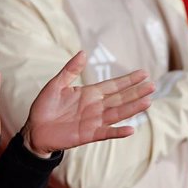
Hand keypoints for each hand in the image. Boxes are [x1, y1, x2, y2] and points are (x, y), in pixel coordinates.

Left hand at [22, 51, 154, 156]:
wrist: (34, 129)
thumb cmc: (44, 107)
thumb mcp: (56, 84)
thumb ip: (70, 70)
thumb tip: (83, 52)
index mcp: (89, 94)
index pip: (113, 85)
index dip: (127, 80)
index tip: (143, 73)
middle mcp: (95, 107)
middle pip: (120, 98)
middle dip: (136, 92)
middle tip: (153, 85)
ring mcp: (93, 121)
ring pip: (117, 113)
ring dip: (132, 109)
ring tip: (148, 102)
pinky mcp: (88, 135)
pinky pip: (105, 133)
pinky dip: (117, 132)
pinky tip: (130, 129)